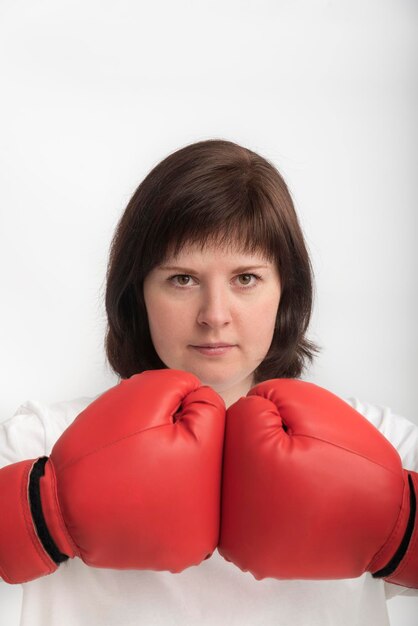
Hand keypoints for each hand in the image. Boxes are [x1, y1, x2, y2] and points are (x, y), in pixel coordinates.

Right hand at [0, 369, 225, 583]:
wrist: (58, 509)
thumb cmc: (99, 452)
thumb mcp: (140, 396)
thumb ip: (179, 385)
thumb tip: (198, 394)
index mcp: (209, 471)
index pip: (210, 410)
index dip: (174, 404)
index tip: (147, 421)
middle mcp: (212, 516)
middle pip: (209, 445)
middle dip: (179, 434)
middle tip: (142, 447)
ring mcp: (193, 540)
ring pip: (196, 475)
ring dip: (174, 463)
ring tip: (139, 470)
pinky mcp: (174, 551)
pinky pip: (179, 504)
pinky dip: (163, 492)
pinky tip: (139, 492)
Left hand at [218, 378, 417, 587]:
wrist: (384, 523)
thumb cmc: (354, 466)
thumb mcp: (314, 407)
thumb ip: (268, 395)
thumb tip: (241, 408)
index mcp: (250, 466)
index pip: (243, 414)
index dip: (278, 416)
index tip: (302, 437)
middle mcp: (236, 511)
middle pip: (230, 449)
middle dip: (261, 443)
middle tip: (300, 460)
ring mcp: (242, 543)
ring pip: (234, 480)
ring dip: (258, 473)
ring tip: (295, 482)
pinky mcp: (254, 557)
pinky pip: (245, 512)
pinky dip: (264, 502)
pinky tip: (291, 503)